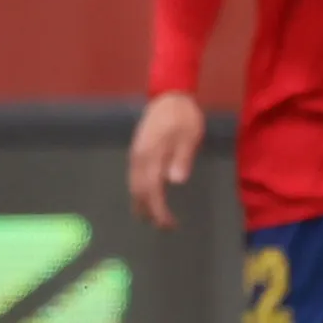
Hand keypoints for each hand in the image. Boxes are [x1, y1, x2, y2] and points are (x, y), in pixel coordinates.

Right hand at [126, 90, 203, 229]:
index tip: (169, 224)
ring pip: (133, 186)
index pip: (152, 190)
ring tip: (154, 217)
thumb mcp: (189, 134)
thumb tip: (175, 181)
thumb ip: (182, 157)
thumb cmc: (183, 116)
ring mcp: (135, 155)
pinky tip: (147, 197)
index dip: (158, 210)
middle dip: (149, 212)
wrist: (169, 96)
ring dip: (142, 204)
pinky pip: (134, 178)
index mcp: (151, 155)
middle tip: (164, 227)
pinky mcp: (137, 152)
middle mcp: (139, 158)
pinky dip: (139, 192)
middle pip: (138, 192)